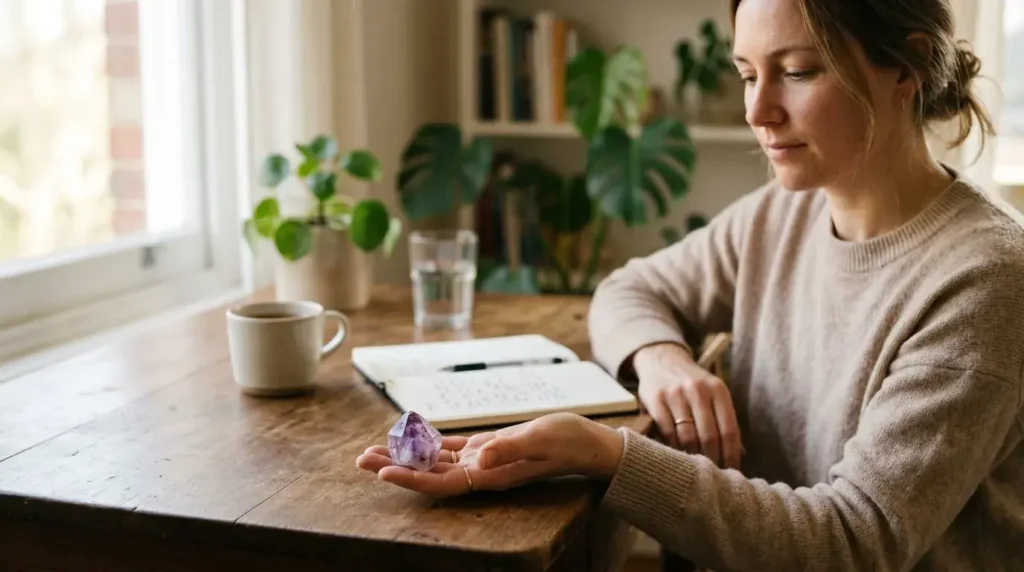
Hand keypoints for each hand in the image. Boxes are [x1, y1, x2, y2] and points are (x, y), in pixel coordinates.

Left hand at [355, 413, 624, 496]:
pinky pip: (451, 449)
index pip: (441, 483)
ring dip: (404, 456)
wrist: (586, 442)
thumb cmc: (566, 441)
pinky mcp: (488, 448)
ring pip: (434, 462)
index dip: (410, 479)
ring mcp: (483, 461)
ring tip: (374, 450)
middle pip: (428, 475)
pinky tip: (410, 440)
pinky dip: (429, 444)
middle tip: (361, 460)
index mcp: (490, 475)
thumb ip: (508, 447)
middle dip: (394, 468)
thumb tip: (478, 457)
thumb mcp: (539, 439)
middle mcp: (481, 472)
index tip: (382, 473)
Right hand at [632, 342, 741, 468]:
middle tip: (713, 475)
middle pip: (709, 436)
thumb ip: (724, 420)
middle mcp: (698, 389)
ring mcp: (675, 394)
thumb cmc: (692, 384)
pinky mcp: (655, 399)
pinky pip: (667, 432)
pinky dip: (673, 447)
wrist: (662, 360)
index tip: (732, 471)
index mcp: (718, 389)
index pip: (729, 429)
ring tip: (696, 468)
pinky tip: (677, 454)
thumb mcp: (713, 393)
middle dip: (713, 459)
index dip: (731, 455)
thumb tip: (739, 454)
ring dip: (692, 456)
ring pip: (687, 436)